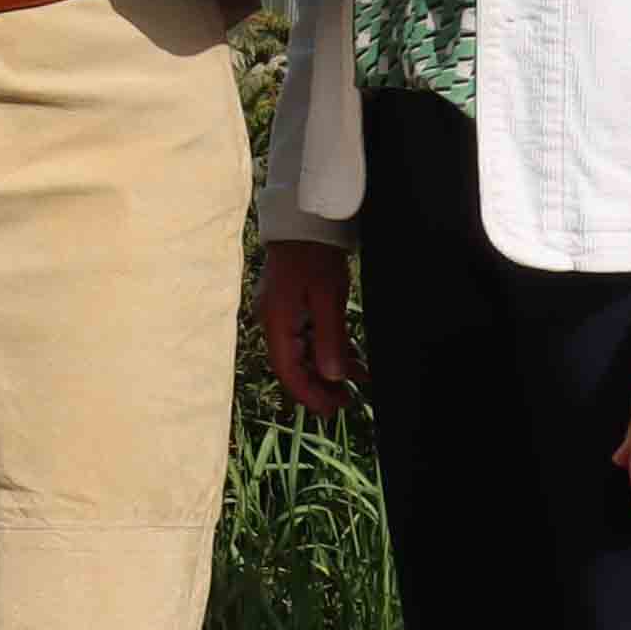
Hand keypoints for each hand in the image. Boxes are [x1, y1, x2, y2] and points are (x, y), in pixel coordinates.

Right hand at [258, 238, 362, 417]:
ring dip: (328, 366)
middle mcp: (272, 321)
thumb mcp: (328, 297)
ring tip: (358, 378)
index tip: (332, 411)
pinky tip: (350, 355)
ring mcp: (279, 313)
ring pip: (302, 351)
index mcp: (276, 321)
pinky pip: (306, 335)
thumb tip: (331, 376)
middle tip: (348, 402)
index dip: (310, 395)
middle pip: (294, 365)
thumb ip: (330, 338)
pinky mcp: (290, 304)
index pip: (288, 371)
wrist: (306, 218)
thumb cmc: (315, 254)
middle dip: (321, 385)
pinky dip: (327, 347)